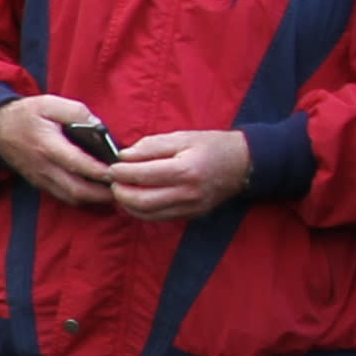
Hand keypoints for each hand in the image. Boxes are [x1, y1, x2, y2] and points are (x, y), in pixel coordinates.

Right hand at [0, 92, 120, 210]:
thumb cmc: (27, 114)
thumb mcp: (50, 103)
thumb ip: (76, 112)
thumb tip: (98, 126)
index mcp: (47, 145)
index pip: (77, 164)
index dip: (99, 171)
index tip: (119, 171)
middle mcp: (44, 167)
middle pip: (76, 190)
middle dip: (102, 194)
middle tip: (123, 187)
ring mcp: (41, 178)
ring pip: (71, 198)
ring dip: (94, 199)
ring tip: (114, 192)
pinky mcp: (40, 183)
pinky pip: (64, 197)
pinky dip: (82, 198)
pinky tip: (96, 191)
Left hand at [106, 128, 252, 222]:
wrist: (243, 164)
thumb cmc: (212, 146)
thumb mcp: (182, 137)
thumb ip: (151, 146)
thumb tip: (124, 156)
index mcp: (185, 169)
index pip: (143, 175)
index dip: (122, 172)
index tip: (112, 167)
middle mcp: (187, 193)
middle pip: (142, 201)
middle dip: (120, 192)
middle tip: (112, 181)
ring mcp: (190, 207)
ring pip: (147, 214)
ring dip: (128, 205)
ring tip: (121, 190)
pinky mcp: (190, 215)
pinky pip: (159, 218)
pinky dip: (142, 211)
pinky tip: (136, 200)